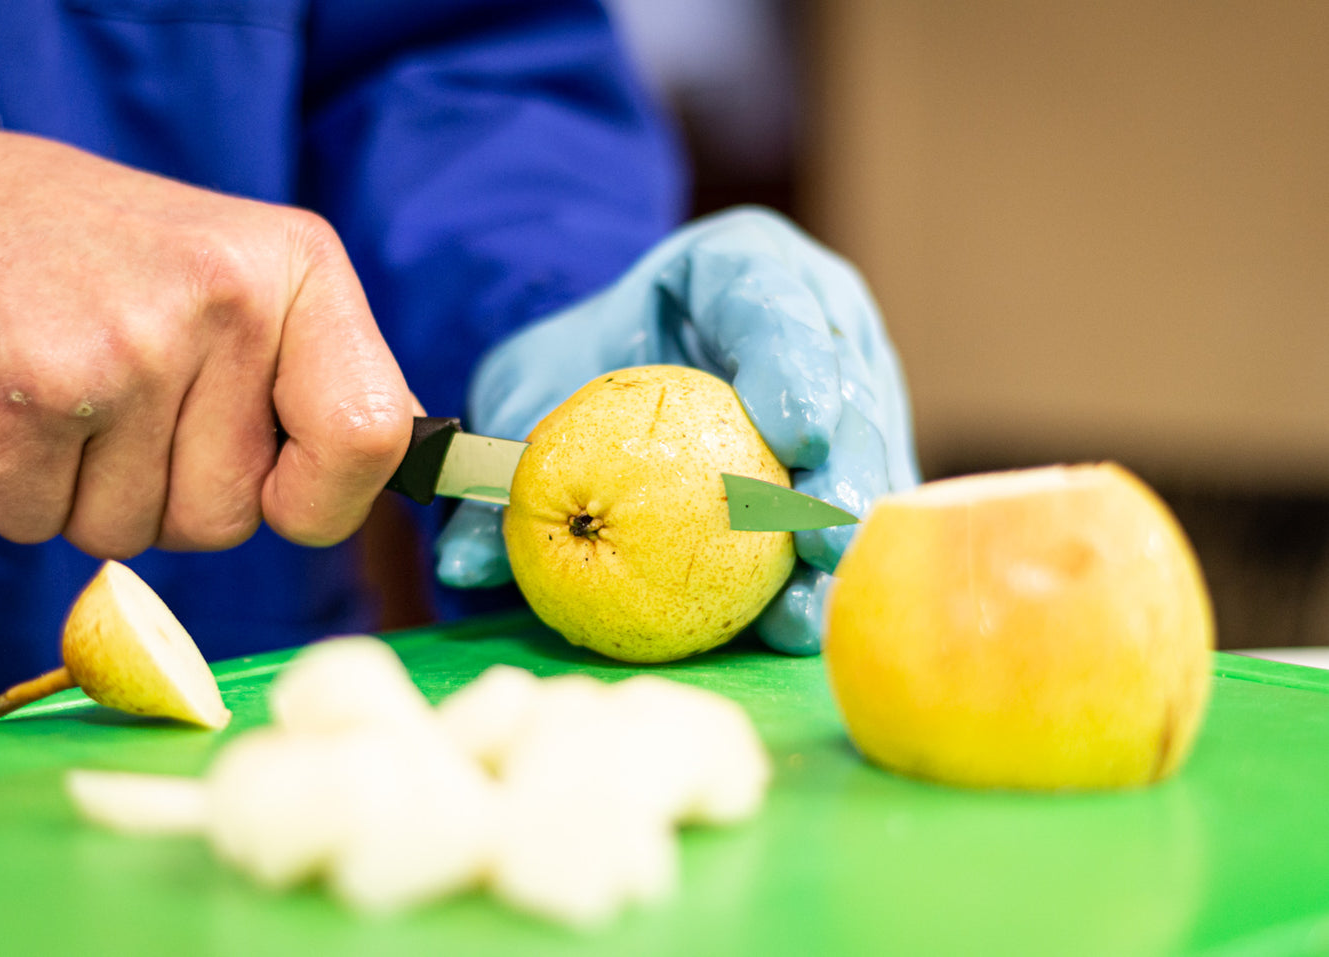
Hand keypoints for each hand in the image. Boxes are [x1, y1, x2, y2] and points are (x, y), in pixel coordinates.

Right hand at [0, 125, 413, 556]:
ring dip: (91, 494)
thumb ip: (328, 372)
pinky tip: (15, 408)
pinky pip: (39, 526)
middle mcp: (227, 300)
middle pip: (232, 519)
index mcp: (300, 270)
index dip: (325, 501)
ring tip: (70, 393)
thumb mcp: (247, 275)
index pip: (370, 439)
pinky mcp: (25, 396)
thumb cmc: (108, 263)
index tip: (281, 488)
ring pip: (134, 534)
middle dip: (173, 495)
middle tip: (126, 400)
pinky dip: (14, 492)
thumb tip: (408, 456)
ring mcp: (125, 348)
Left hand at [434, 206, 918, 654]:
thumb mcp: (530, 391)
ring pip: (872, 455)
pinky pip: (859, 509)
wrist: (621, 362)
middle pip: (849, 385)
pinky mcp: (857, 454)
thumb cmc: (581, 362)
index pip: (771, 297)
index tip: (794, 432)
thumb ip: (503, 463)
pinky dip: (833, 570)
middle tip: (822, 543)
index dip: (793, 359)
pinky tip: (808, 624)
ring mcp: (849, 387)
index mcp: (738, 268)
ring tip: (812, 611)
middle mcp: (816, 318)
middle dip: (846, 467)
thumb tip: (466, 568)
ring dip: (847, 539)